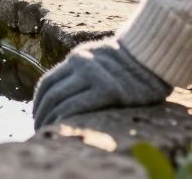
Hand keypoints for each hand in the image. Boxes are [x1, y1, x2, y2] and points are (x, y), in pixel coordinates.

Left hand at [32, 39, 170, 128]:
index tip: (37, 117)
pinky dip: (65, 118)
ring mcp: (94, 75)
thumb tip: (64, 96)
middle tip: (40, 130)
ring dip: (50, 119)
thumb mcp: (99, 62)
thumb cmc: (129, 68)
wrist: (154, 58)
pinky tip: (62, 128)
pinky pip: (77, 106)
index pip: (48, 82)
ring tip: (49, 133)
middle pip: (51, 93)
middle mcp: (81, 63)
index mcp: (77, 58)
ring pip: (60, 99)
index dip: (38, 102)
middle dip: (41, 114)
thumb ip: (81, 74)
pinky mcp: (109, 89)